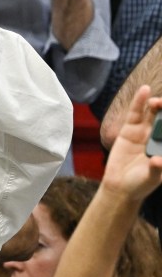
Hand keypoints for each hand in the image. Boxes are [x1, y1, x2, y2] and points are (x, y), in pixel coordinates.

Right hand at [100, 85, 161, 202]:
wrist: (120, 186)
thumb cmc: (140, 184)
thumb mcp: (151, 178)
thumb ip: (156, 169)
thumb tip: (157, 160)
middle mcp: (158, 137)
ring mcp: (144, 131)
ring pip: (153, 113)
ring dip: (158, 104)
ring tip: (157, 102)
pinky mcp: (129, 129)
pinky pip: (136, 113)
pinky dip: (140, 101)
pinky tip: (144, 90)